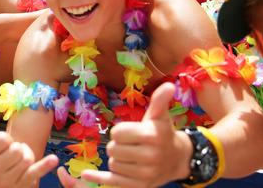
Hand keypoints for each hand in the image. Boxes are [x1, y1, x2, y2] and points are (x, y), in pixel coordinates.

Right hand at [0, 108, 58, 187]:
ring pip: (28, 158)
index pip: (3, 138)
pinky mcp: (23, 187)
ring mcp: (6, 183)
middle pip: (17, 149)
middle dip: (17, 148)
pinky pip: (37, 172)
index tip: (0, 147)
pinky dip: (46, 165)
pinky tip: (53, 160)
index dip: (5, 140)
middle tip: (10, 156)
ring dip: (27, 156)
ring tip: (18, 163)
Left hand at [67, 83, 190, 187]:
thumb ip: (160, 101)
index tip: (130, 132)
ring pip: (113, 164)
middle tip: (130, 145)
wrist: (177, 159)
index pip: (117, 133)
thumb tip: (169, 85)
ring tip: (131, 156)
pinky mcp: (139, 186)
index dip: (120, 131)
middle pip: (113, 149)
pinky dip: (98, 177)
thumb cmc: (162, 134)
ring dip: (117, 159)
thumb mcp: (160, 117)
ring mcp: (144, 174)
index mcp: (151, 136)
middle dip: (118, 145)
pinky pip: (112, 181)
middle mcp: (150, 156)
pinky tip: (85, 174)